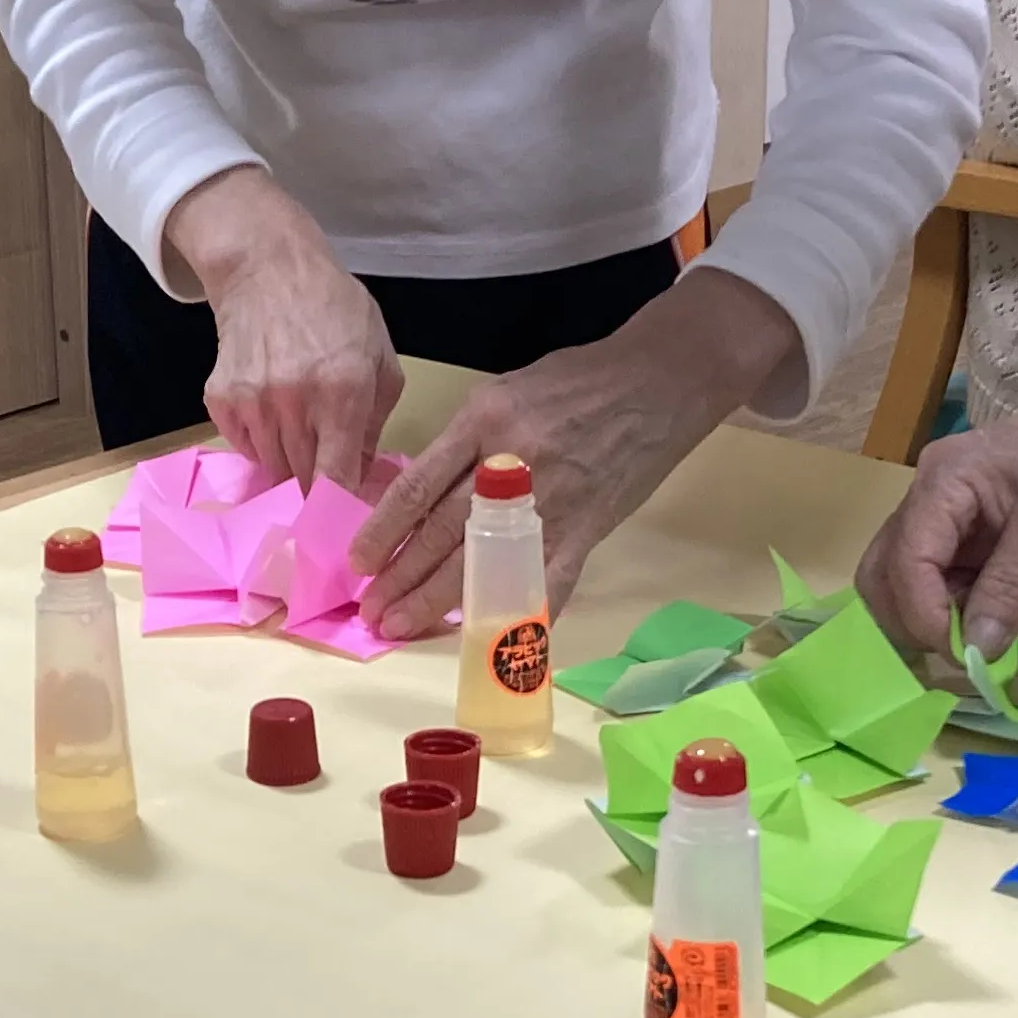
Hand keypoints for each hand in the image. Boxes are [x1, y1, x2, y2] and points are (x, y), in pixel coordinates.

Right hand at [167, 166, 400, 490]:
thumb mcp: (380, 358)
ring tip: (301, 433)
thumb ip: (377, 423)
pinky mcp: (221, 399)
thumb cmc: (336, 312)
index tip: (344, 527)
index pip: (336, 479)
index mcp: (343, 392)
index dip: (338, 512)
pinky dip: (261, 443)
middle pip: (303, 480)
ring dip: (290, 462)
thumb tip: (363, 480)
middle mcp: (294, 401)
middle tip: (328, 475)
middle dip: (319, 485)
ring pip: (273, 468)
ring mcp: (252, 401)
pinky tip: (273, 414)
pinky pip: (244, 447)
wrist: (269, 270)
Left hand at [352, 268, 799, 641]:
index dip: (383, 531)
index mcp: (484, 420)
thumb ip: (464, 444)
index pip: (418, 487)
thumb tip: (419, 500)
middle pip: (442, 533)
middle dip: (401, 577)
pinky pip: (548, 580)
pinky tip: (489, 637)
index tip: (358, 562)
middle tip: (371, 610)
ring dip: (437, 600)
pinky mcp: (587, 528)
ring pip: (483, 561)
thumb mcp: (504, 393)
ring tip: (403, 624)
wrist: (659, 380)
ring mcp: (552, 500)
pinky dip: (519, 611)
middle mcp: (511, 463)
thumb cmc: (576, 382)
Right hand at [854, 386, 1017, 666]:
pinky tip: (1008, 611)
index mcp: (942, 481)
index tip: (962, 656)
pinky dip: (968, 610)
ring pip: (913, 584)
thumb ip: (1011, 584)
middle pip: (886, 573)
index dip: (922, 615)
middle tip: (961, 658)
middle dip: (913, 622)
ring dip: (941, 620)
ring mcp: (948, 518)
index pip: (904, 559)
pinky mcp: (971, 537)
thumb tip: (975, 650)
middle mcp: (931, 498)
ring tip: (992, 637)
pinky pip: (949, 584)